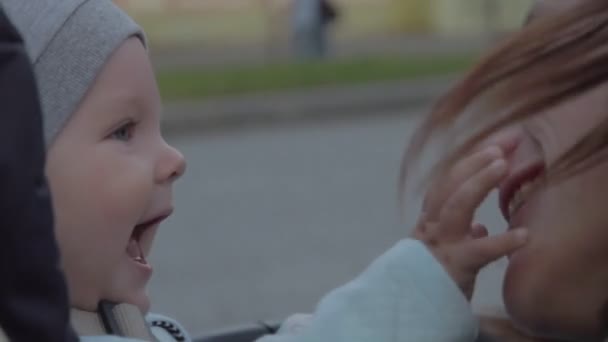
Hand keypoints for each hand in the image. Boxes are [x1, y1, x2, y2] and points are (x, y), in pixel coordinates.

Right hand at [412, 145, 527, 299]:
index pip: (448, 182)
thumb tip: (480, 228)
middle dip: (475, 161)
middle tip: (502, 145)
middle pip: (450, 184)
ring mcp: (442, 244)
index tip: (496, 145)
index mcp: (431, 221)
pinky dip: (503, 242)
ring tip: (503, 166)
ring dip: (479, 182)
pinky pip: (480, 252)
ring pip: (456, 205)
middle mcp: (432, 226)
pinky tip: (524, 236)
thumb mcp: (440, 251)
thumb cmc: (428, 278)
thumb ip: (459, 236)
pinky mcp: (454, 266)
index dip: (470, 161)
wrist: (408, 308)